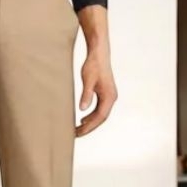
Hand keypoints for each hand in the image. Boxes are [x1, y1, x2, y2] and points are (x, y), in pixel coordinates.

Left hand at [76, 6, 117, 137]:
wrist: (98, 52)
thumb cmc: (93, 64)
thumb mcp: (87, 80)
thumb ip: (86, 95)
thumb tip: (82, 110)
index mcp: (109, 97)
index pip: (100, 117)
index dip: (89, 127)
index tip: (78, 133)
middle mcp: (111, 98)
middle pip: (100, 119)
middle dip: (88, 128)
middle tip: (75, 135)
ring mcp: (109, 96)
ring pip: (100, 115)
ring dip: (89, 123)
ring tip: (77, 129)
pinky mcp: (104, 93)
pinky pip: (99, 109)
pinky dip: (91, 116)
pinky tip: (82, 119)